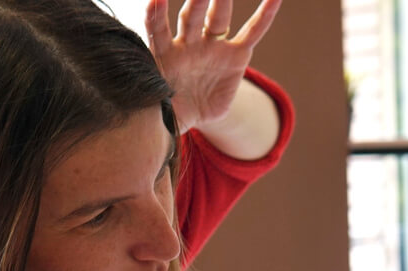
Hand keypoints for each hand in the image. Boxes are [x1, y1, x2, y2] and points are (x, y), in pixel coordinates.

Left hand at [145, 0, 281, 133]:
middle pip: (190, 16)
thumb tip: (143, 122)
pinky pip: (252, 32)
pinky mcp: (236, 55)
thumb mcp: (159, 111)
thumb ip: (154, 107)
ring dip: (222, 0)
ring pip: (217, 18)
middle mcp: (188, 43)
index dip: (156, 14)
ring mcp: (213, 46)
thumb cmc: (169, 107)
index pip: (158, 29)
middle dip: (195, 0)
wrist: (193, 112)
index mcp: (165, 53)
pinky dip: (264, 15)